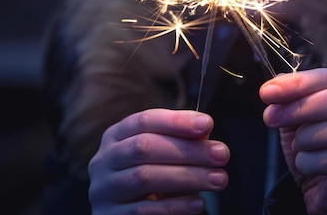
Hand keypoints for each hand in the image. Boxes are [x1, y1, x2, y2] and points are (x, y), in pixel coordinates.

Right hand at [88, 108, 229, 214]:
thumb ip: (179, 140)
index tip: (208, 124)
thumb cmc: (146, 173)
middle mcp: (104, 160)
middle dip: (188, 150)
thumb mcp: (158, 152)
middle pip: (145, 147)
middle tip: (222, 154)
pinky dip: (175, 206)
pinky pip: (143, 211)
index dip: (177, 121)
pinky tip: (198, 204)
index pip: (145, 121)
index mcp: (116, 136)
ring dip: (188, 177)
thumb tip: (204, 131)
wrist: (122, 212)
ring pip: (145, 177)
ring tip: (218, 179)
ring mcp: (104, 189)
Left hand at [260, 68, 326, 214]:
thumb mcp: (299, 121)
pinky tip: (306, 164)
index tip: (268, 92)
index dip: (299, 83)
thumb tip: (275, 84)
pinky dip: (308, 161)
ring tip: (298, 146)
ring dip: (306, 137)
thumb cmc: (318, 150)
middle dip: (302, 107)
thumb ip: (290, 100)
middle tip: (272, 117)